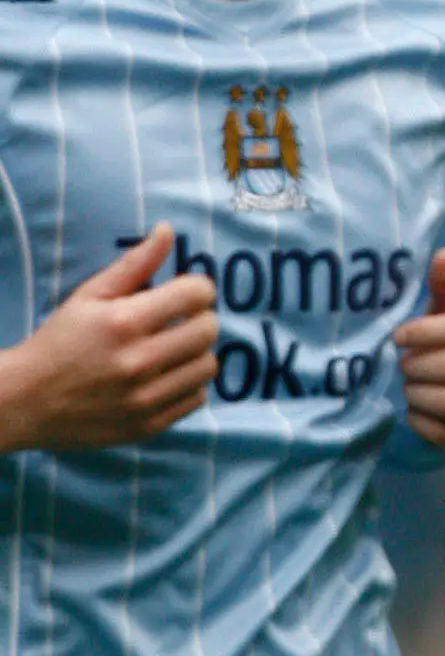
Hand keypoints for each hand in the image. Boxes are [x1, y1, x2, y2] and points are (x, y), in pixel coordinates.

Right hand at [0, 223, 217, 450]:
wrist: (24, 401)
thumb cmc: (58, 342)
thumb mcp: (88, 297)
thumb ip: (134, 264)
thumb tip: (168, 230)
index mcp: (123, 322)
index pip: (197, 294)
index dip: (196, 288)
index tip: (183, 294)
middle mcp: (138, 361)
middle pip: (209, 330)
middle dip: (198, 319)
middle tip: (177, 322)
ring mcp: (145, 398)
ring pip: (208, 365)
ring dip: (195, 354)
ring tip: (170, 350)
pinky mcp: (149, 425)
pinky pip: (197, 397)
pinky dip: (187, 385)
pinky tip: (163, 378)